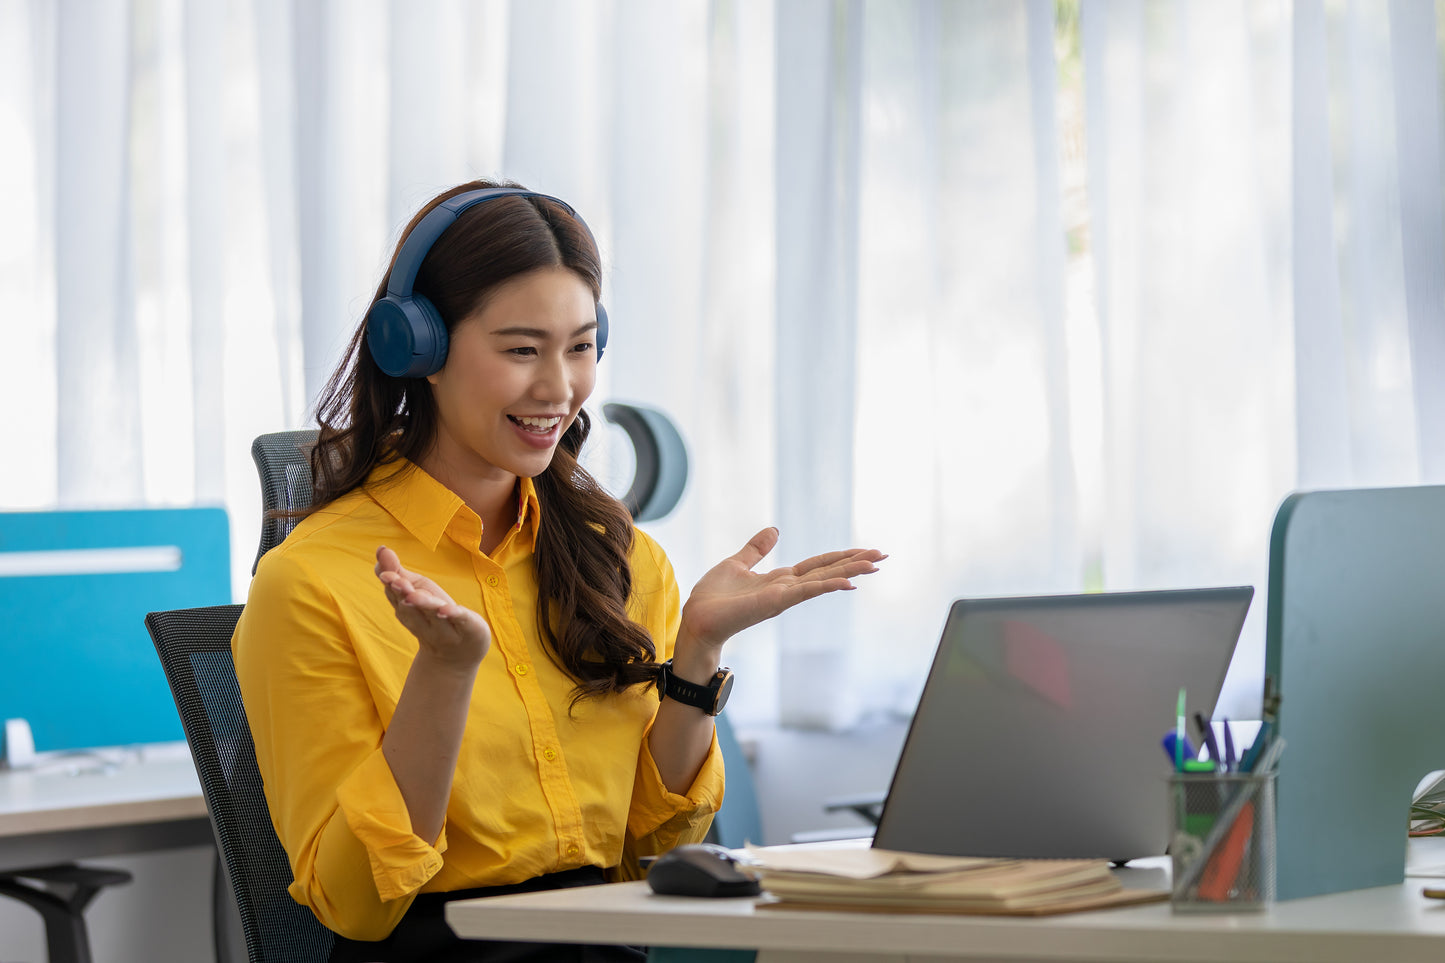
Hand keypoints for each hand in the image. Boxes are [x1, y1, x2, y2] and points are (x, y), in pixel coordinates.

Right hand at [375, 546, 491, 669]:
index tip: (384, 573)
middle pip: (411, 608)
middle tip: (394, 581)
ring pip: (433, 615)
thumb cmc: (435, 616)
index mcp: (409, 611)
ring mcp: (446, 628)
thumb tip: (381, 549)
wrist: (459, 655)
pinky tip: (446, 610)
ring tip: (413, 595)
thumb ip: (398, 572)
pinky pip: (461, 621)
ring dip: (423, 604)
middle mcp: (424, 622)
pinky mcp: (469, 630)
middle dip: (402, 594)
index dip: (391, 585)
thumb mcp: (417, 590)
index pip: (397, 597)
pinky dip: (453, 615)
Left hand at [679, 528, 884, 653]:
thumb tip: (774, 529)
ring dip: (850, 572)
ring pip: (823, 580)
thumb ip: (756, 549)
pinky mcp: (774, 603)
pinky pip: (806, 591)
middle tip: (883, 556)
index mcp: (779, 579)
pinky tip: (847, 581)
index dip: (840, 557)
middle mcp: (786, 589)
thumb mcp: (736, 564)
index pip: (817, 565)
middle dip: (855, 564)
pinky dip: (827, 585)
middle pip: (828, 571)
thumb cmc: (712, 598)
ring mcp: (783, 597)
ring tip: (875, 564)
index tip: (865, 552)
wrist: (697, 621)